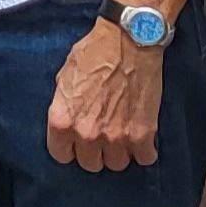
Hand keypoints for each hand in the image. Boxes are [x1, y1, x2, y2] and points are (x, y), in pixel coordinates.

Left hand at [44, 18, 165, 172]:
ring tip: (121, 136)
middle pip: (90, 164)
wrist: (129, 42)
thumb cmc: (94, 54)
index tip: (76, 143)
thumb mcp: (64, 77)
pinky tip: (141, 139)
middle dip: (95, 153)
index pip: (61, 155)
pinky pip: (145, 159)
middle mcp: (87, 134)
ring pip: (117, 165)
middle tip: (101, 137)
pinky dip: (144, 151)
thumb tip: (66, 122)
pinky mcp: (143, 134)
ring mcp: (116, 137)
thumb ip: (64, 105)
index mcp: (62, 120)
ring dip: (119, 153)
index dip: (69, 148)